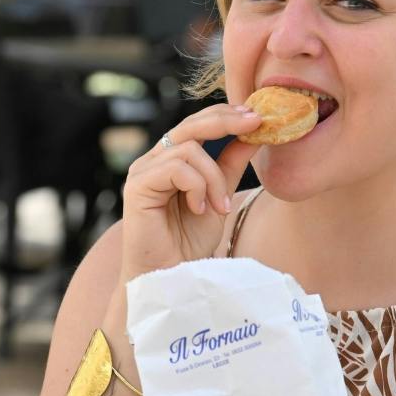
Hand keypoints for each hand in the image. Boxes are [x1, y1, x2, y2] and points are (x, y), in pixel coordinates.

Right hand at [118, 102, 261, 286]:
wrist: (171, 278)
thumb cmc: (189, 243)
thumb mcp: (219, 197)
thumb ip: (230, 166)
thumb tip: (253, 133)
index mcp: (171, 159)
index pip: (197, 124)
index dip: (226, 116)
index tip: (258, 117)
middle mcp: (153, 160)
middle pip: (190, 124)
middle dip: (226, 121)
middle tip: (255, 124)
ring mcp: (143, 171)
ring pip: (189, 149)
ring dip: (214, 178)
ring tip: (219, 207)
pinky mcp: (137, 186)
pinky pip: (176, 167)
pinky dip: (197, 187)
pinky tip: (199, 209)